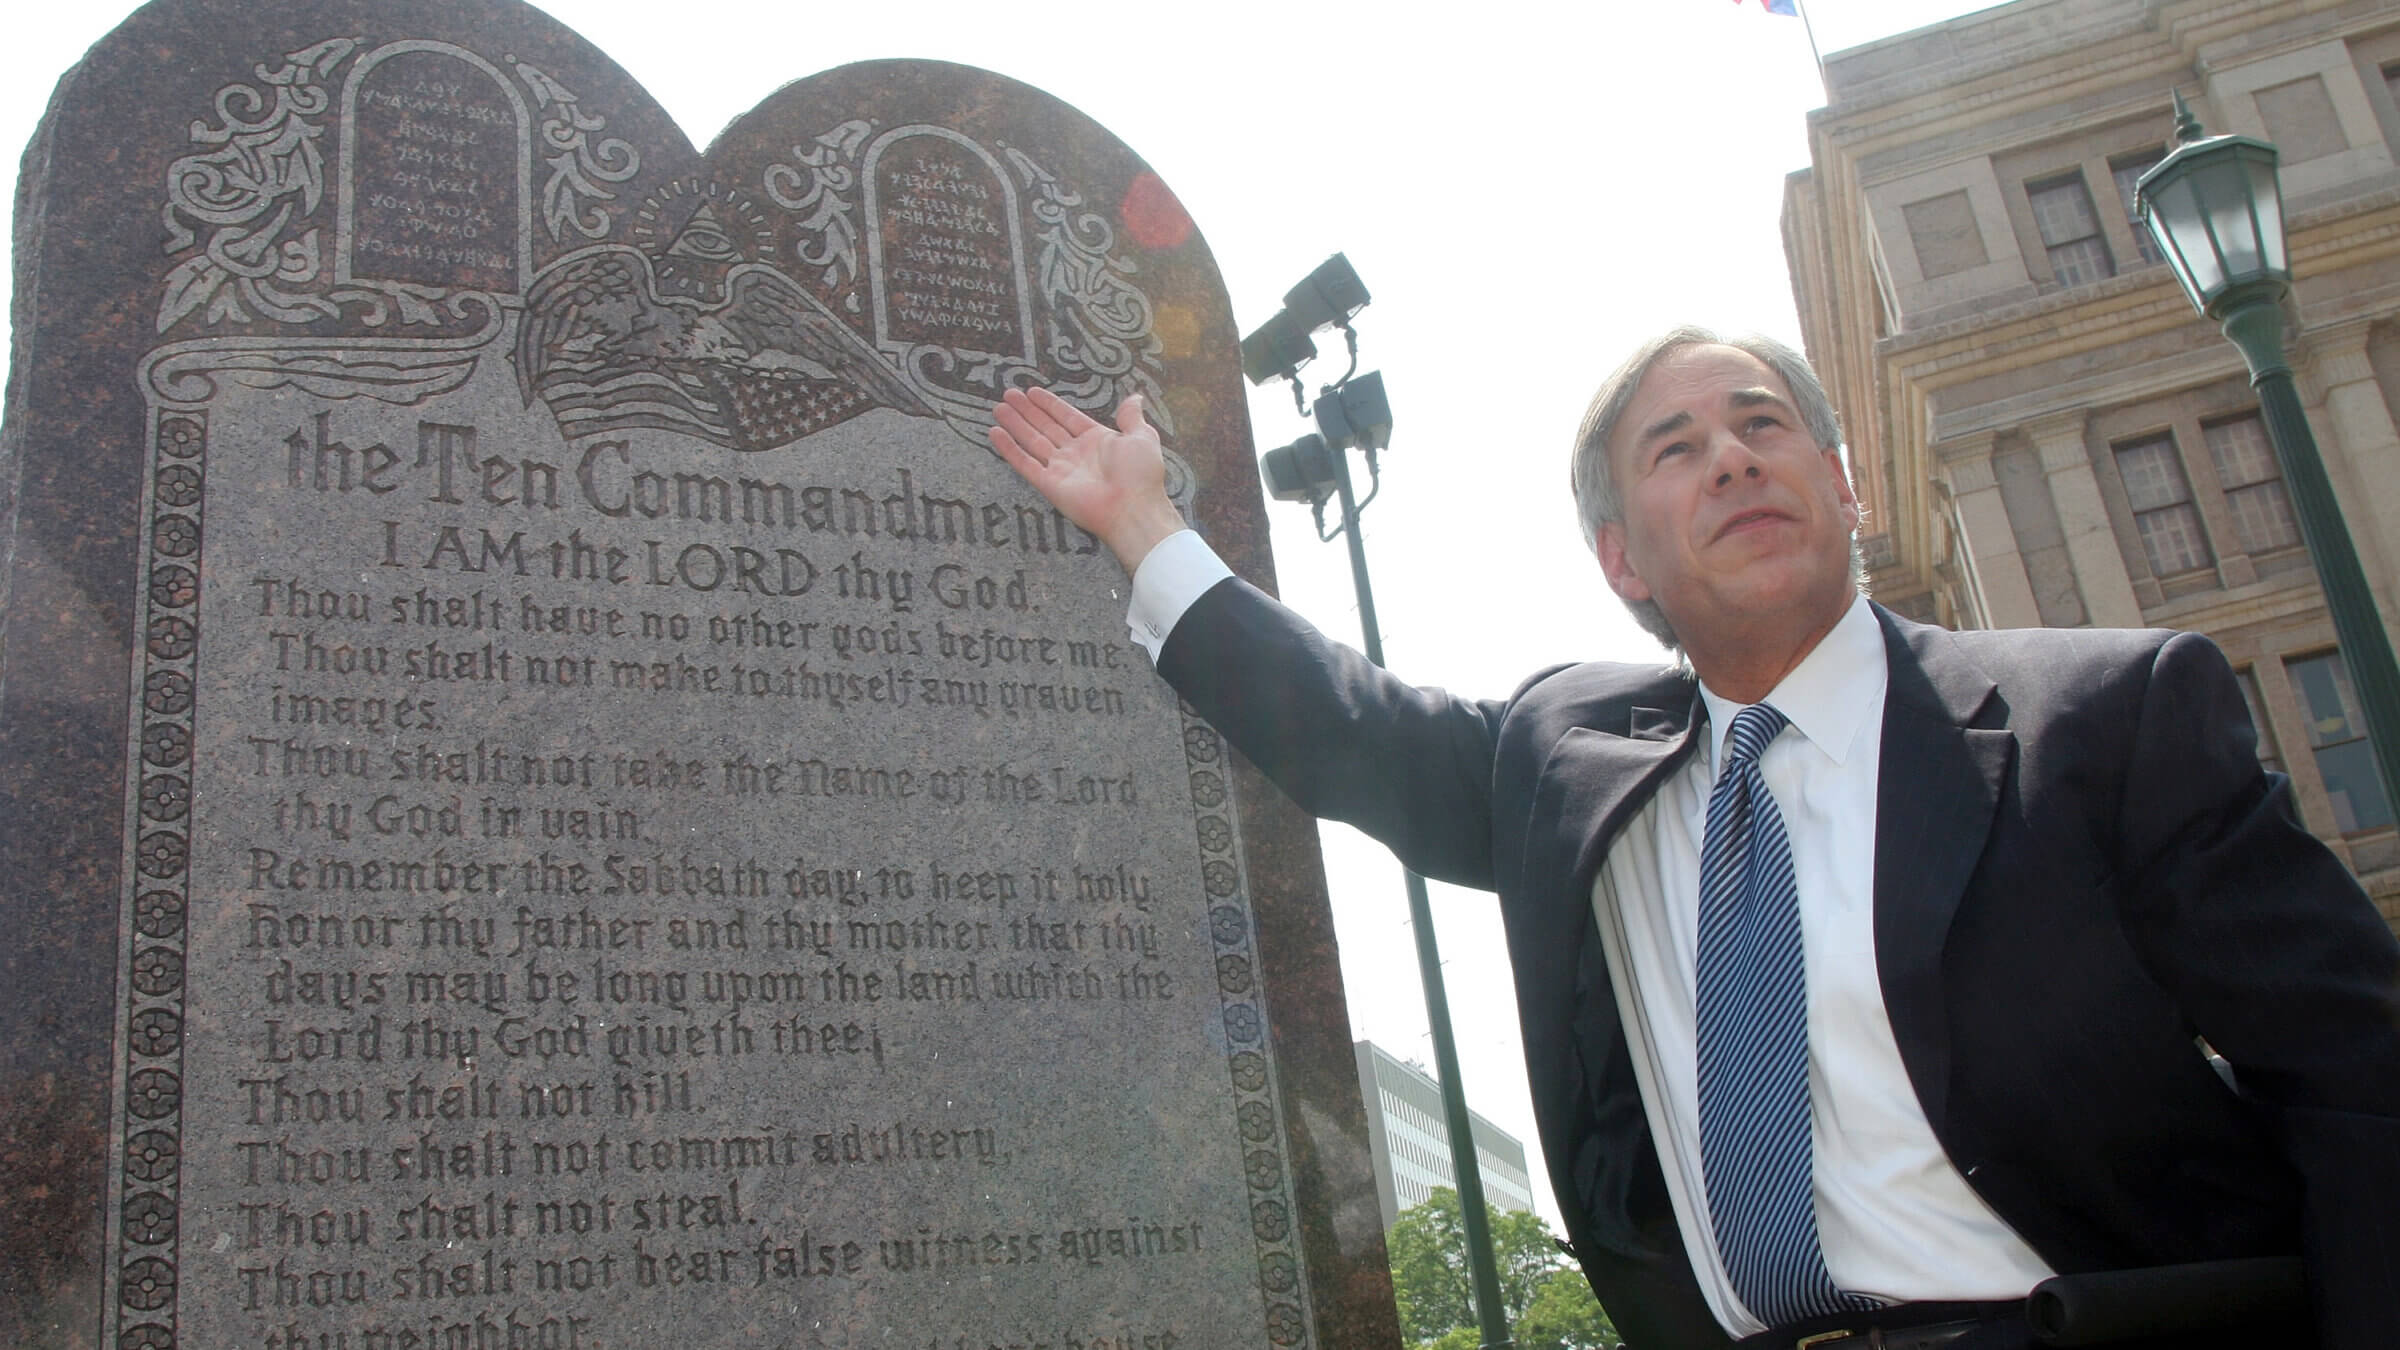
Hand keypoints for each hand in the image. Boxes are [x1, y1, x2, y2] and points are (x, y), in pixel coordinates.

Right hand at [989, 387, 1187, 570]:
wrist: (1133, 508)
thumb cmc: (1140, 474)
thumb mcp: (1142, 437)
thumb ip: (1131, 417)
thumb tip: (1134, 397)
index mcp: (1096, 440)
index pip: (1067, 417)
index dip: (1049, 404)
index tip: (1032, 391)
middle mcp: (1076, 453)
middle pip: (1045, 426)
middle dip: (1027, 411)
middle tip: (1009, 394)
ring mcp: (1061, 469)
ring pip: (1032, 441)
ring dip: (1015, 424)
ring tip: (999, 407)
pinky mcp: (1049, 485)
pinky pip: (1025, 464)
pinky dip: (1009, 449)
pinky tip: (996, 433)